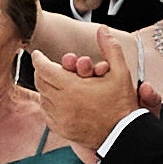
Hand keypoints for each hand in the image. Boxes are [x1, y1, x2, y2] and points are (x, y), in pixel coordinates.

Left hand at [31, 37, 139, 158]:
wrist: (123, 134)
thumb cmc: (122, 103)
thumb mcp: (120, 72)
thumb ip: (110, 48)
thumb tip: (102, 29)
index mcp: (72, 87)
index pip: (44, 68)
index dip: (39, 59)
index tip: (38, 54)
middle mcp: (62, 103)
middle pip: (40, 82)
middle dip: (42, 71)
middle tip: (46, 67)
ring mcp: (60, 117)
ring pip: (42, 97)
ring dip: (45, 87)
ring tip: (53, 82)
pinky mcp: (61, 129)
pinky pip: (46, 112)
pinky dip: (48, 103)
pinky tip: (56, 99)